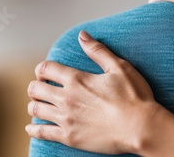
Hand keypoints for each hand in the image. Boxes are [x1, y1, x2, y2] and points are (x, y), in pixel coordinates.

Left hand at [26, 30, 156, 153]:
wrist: (141, 127)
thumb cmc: (134, 97)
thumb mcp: (119, 67)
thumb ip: (98, 51)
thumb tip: (82, 35)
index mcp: (77, 79)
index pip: (45, 68)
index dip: (41, 69)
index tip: (44, 73)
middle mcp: (67, 98)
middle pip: (35, 89)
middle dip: (35, 87)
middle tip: (40, 89)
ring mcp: (66, 118)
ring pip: (35, 110)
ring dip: (34, 106)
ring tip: (38, 106)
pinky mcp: (69, 137)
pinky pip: (42, 133)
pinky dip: (33, 129)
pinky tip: (32, 128)